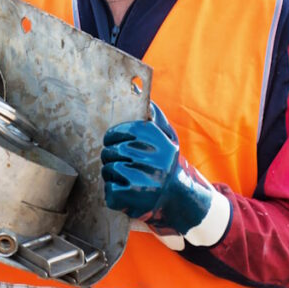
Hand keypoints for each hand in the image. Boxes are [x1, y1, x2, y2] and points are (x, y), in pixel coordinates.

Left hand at [101, 104, 230, 246]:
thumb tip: (138, 91)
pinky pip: (109, 188)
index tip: (114, 143)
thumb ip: (154, 116)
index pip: (118, 132)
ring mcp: (143, 177)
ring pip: (108, 169)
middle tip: (121, 163)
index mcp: (156, 138)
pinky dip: (112, 192)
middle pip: (110, 151)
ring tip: (124, 177)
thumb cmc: (166, 162)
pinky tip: (125, 191)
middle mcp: (152, 156)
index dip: (112, 138)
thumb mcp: (167, 136)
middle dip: (111, 157)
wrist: (180, 196)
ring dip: (111, 174)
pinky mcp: (135, 195)